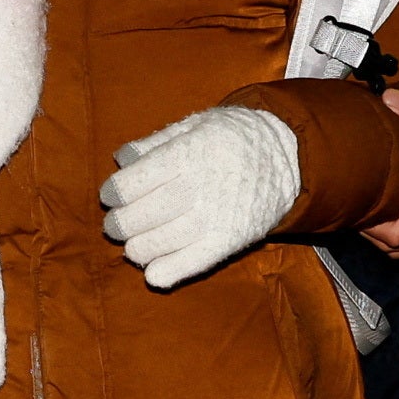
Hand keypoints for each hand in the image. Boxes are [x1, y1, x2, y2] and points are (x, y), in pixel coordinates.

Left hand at [98, 105, 300, 289]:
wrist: (289, 154)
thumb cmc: (232, 136)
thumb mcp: (195, 124)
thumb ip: (156, 141)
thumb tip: (121, 159)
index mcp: (189, 152)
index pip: (136, 181)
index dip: (114, 192)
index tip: (109, 196)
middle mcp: (202, 185)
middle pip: (146, 213)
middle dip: (122, 224)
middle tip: (113, 226)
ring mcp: (218, 215)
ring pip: (166, 240)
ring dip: (140, 249)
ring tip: (132, 247)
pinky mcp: (232, 239)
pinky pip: (197, 261)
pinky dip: (170, 271)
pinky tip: (152, 274)